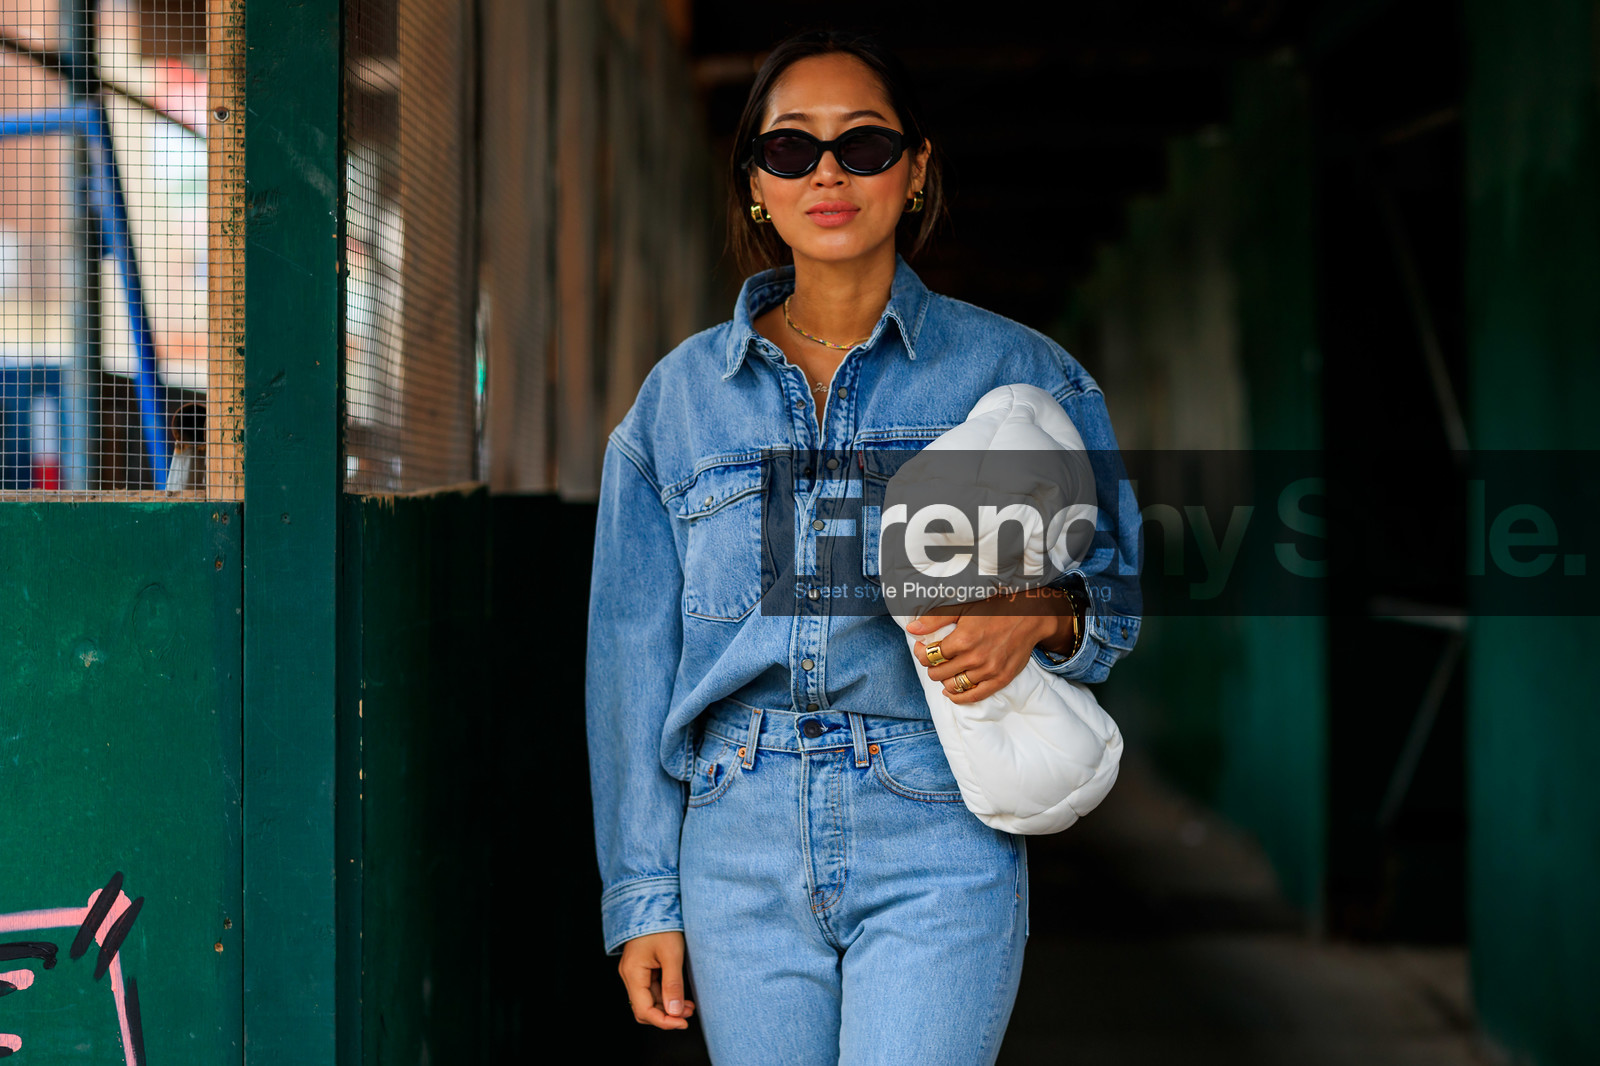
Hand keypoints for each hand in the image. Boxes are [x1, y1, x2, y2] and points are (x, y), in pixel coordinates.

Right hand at [618, 930, 695, 1029]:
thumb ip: (673, 985)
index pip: (644, 1010)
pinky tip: (680, 996)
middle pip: (644, 1008)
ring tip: (689, 1006)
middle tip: (688, 1014)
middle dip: (666, 1015)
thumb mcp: (672, 955)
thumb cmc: (661, 925)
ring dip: (667, 1006)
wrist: (653, 902)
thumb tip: (675, 1012)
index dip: (663, 1021)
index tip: (682, 1022)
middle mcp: (629, 975)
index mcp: (633, 973)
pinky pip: (651, 989)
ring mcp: (634, 971)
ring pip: (649, 1000)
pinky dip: (665, 995)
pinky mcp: (641, 967)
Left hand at [907, 587, 1075, 703]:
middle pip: (938, 673)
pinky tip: (951, 691)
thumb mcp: (964, 607)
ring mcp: (989, 671)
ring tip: (946, 669)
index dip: (922, 652)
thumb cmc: (996, 608)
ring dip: (944, 679)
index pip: (930, 655)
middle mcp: (975, 658)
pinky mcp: (1001, 679)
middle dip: (932, 665)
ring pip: (953, 686)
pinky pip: (974, 696)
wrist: (1030, 616)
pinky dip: (959, 697)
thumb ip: (936, 619)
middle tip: (935, 657)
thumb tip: (912, 628)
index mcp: (963, 639)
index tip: (924, 647)